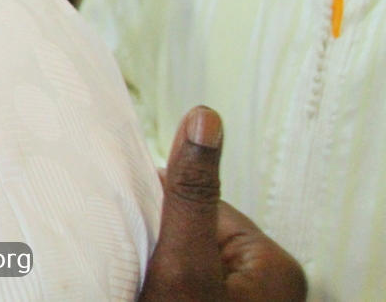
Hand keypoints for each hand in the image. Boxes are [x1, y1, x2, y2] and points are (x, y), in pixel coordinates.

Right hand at [140, 106, 305, 300]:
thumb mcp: (183, 265)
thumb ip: (190, 195)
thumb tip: (204, 117)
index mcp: (274, 264)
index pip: (202, 202)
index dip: (160, 209)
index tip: (126, 221)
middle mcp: (269, 283)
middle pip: (193, 234)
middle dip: (159, 245)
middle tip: (137, 266)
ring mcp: (247, 300)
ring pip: (187, 261)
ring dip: (158, 268)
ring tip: (140, 282)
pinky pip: (188, 284)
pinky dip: (164, 286)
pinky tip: (147, 292)